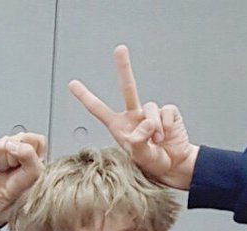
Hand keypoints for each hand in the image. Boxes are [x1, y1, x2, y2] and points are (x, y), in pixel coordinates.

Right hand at [0, 132, 47, 225]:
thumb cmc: (19, 190)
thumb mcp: (34, 173)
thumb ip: (28, 154)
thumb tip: (13, 145)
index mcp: (36, 150)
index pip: (34, 138)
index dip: (29, 149)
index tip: (26, 162)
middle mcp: (20, 147)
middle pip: (16, 138)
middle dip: (13, 156)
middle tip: (15, 169)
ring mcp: (4, 149)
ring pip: (1, 144)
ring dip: (2, 161)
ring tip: (6, 170)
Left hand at [69, 45, 197, 189]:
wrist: (174, 165)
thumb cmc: (152, 163)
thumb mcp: (138, 158)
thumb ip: (138, 142)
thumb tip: (145, 125)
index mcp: (118, 126)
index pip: (98, 109)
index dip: (85, 97)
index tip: (72, 84)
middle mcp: (133, 116)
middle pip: (128, 88)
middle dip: (124, 68)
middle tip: (120, 49)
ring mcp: (150, 113)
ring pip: (150, 107)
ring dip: (154, 128)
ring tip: (157, 142)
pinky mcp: (167, 113)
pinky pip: (166, 112)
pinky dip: (167, 126)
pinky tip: (167, 136)